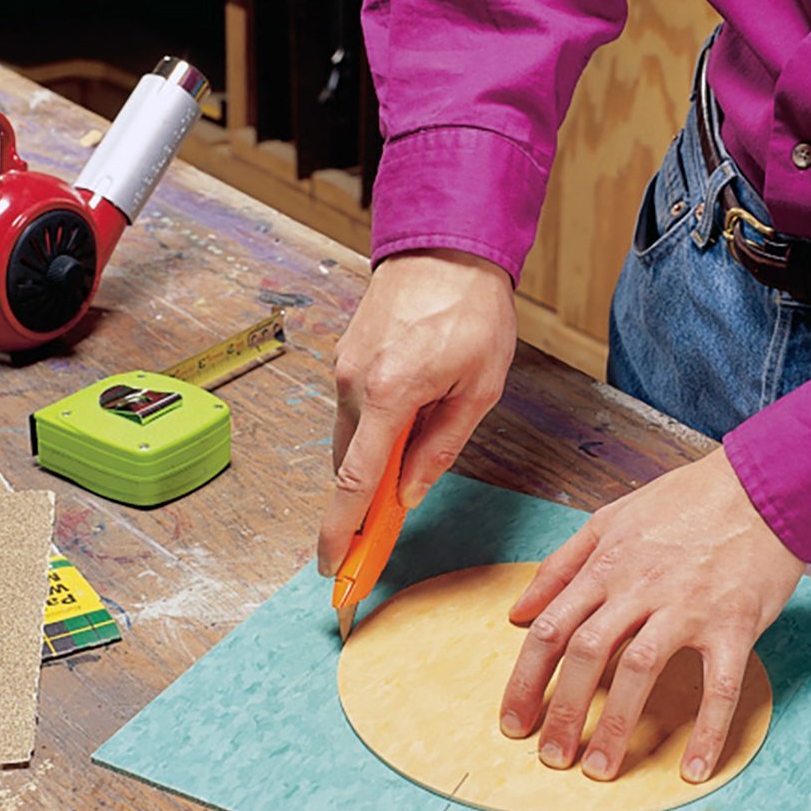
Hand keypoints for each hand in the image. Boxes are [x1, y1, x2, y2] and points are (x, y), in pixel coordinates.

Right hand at [318, 249, 516, 575]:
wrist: (445, 244)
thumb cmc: (472, 311)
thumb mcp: (478, 388)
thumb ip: (441, 446)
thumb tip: (409, 492)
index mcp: (389, 393)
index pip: (355, 480)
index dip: (341, 529)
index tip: (333, 565)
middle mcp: (353, 382)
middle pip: (347, 465)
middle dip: (361, 502)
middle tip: (381, 531)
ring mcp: (343, 367)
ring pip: (349, 438)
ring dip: (371, 461)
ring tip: (408, 463)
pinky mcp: (345, 356)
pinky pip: (352, 410)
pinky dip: (370, 431)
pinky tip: (402, 425)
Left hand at [500, 447, 804, 781]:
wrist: (761, 485)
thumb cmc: (684, 502)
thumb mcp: (609, 519)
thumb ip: (561, 565)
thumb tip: (517, 612)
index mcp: (606, 565)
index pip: (551, 628)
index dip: (525, 680)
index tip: (513, 720)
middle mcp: (639, 587)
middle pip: (585, 654)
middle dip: (561, 711)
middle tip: (550, 756)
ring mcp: (687, 607)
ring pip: (639, 671)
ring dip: (617, 725)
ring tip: (600, 770)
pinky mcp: (735, 624)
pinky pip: (719, 686)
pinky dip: (708, 731)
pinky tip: (694, 769)